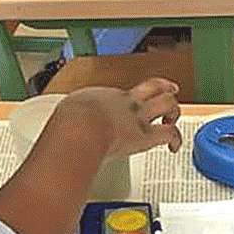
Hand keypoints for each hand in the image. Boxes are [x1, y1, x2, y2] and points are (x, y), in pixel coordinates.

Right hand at [57, 78, 181, 158]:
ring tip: (174, 117)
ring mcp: (138, 117)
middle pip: (152, 86)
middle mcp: (126, 102)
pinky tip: (175, 147)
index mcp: (105, 95)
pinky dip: (176, 139)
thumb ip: (67, 122)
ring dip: (174, 110)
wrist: (79, 128)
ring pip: (167, 103)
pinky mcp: (145, 135)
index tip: (125, 105)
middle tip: (169, 90)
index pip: (121, 94)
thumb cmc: (69, 123)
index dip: (127, 98)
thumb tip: (56, 137)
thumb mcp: (66, 114)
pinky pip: (169, 133)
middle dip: (163, 87)